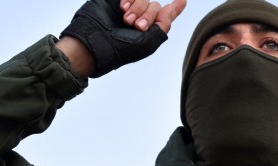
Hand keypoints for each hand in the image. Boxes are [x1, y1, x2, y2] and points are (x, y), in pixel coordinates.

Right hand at [60, 0, 185, 77]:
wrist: (94, 41)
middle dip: (148, 15)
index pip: (165, 17)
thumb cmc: (121, 49)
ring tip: (126, 19)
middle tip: (135, 25)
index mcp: (148, 32)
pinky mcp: (114, 1)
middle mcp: (139, 19)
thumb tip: (172, 8)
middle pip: (155, 6)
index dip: (175, 8)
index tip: (183, 0)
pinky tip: (123, 7)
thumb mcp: (148, 43)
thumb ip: (163, 25)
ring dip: (138, 7)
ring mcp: (127, 9)